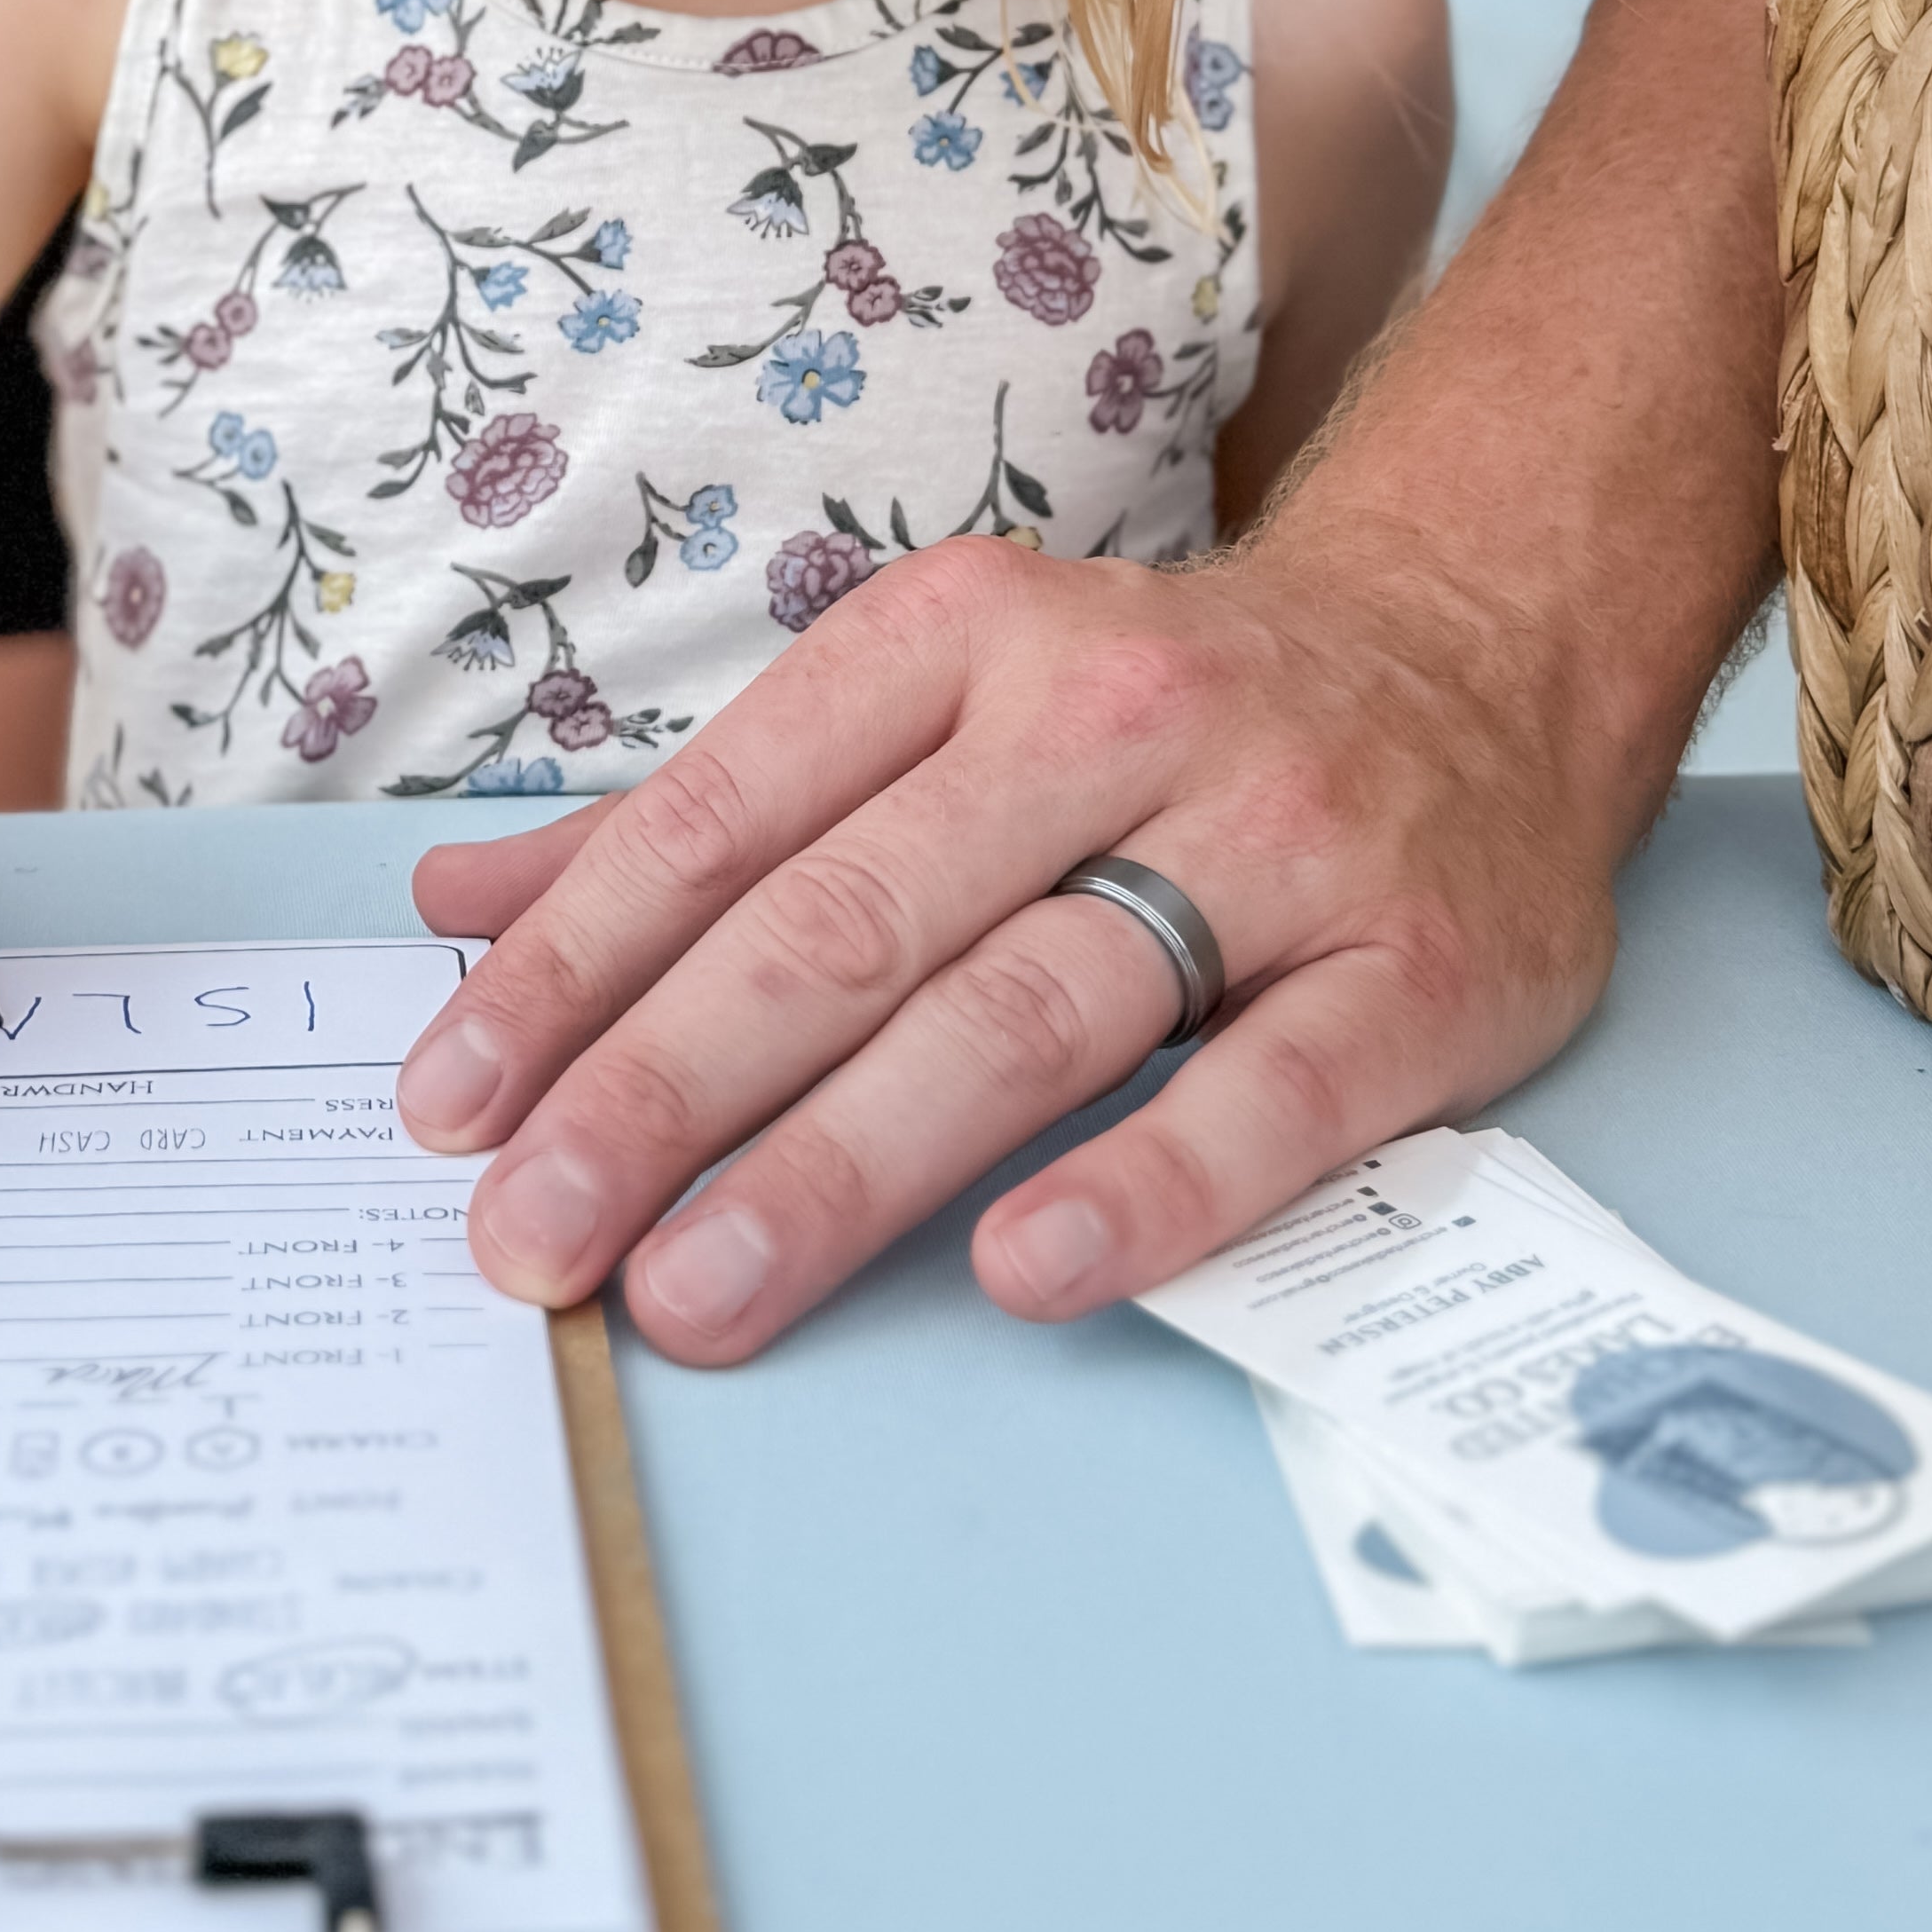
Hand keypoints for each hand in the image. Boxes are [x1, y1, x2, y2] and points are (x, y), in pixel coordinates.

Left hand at [394, 526, 1625, 1363]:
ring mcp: (1276, 839)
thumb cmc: (1155, 714)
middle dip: (664, 1091)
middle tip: (531, 1239)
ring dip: (845, 1163)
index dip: (574, 972)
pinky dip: (1147, 1182)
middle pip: (850, 922)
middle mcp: (1106, 715)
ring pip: (1028, 1007)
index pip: (725, 822)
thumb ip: (700, 824)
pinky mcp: (1420, 967)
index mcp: (959, 641)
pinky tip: (1024, 1267)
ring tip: (698, 1289)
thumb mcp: (925, 708)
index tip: (449, 1110)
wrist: (1481, 644)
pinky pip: (1272, 1090)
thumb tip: (459, 916)